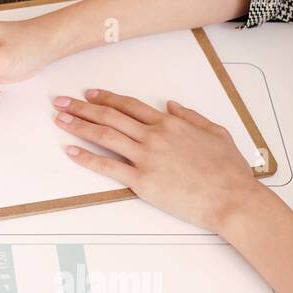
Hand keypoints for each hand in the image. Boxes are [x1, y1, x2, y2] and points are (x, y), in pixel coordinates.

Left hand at [53, 89, 263, 232]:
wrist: (233, 198)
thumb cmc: (229, 170)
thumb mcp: (216, 132)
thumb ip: (191, 116)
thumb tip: (171, 104)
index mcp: (170, 124)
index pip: (130, 105)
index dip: (106, 98)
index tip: (89, 94)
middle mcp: (154, 136)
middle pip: (110, 116)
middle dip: (82, 107)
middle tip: (61, 101)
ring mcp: (147, 158)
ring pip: (105, 136)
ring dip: (78, 126)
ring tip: (59, 119)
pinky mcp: (143, 181)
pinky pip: (108, 167)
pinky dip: (87, 158)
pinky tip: (71, 151)